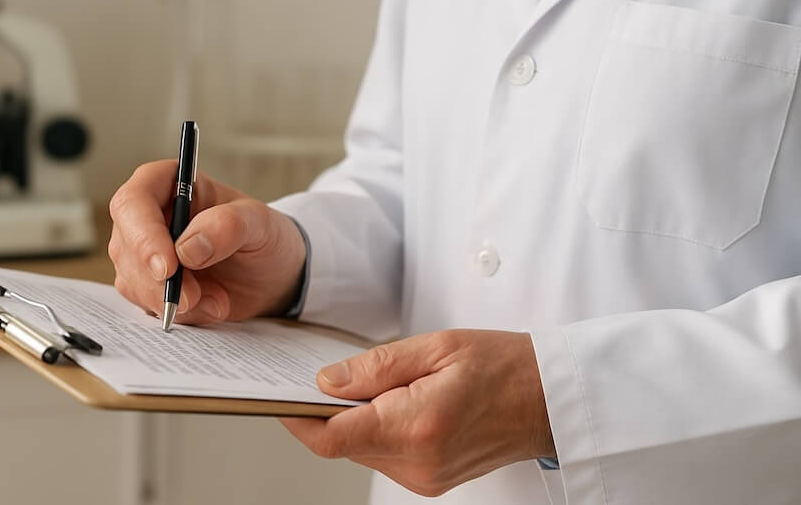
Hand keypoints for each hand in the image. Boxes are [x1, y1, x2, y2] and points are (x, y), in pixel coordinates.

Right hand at [108, 160, 307, 324]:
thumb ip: (228, 226)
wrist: (272, 274)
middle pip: (126, 246)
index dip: (143, 235)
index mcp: (169, 184)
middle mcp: (149, 216)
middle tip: (194, 297)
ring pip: (131, 280)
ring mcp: (144, 252)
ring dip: (172, 299)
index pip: (133, 202)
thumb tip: (187, 248)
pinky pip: (147, 304)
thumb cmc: (263, 235)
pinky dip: (180, 312)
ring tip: (218, 300)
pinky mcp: (150, 284)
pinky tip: (211, 305)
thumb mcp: (260, 223)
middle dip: (158, 280)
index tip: (168, 267)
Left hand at [280, 330, 554, 496]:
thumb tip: (325, 382)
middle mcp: (418, 464)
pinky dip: (376, 429)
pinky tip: (393, 402)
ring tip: (374, 382)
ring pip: (360, 450)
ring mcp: (425, 479)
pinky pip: (383, 456)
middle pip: (342, 444)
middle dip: (327, 411)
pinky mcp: (430, 482)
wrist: (550, 398)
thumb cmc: (504, 364)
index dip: (296, 419)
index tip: (278, 396)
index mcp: (418, 426)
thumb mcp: (437, 346)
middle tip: (324, 373)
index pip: (332, 438)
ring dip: (354, 419)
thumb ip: (375, 367)